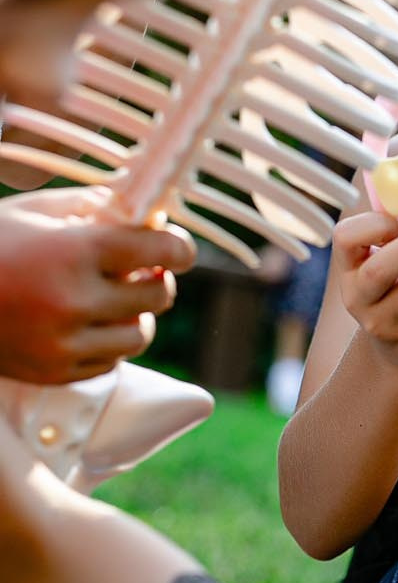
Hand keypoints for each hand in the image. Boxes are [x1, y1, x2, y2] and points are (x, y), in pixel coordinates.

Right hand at [0, 187, 195, 383]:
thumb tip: (142, 216)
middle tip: (145, 271)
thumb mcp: (32, 212)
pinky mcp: (54, 372)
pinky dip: (108, 343)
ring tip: (113, 300)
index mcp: (72, 251)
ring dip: (135, 315)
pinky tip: (87, 324)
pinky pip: (109, 362)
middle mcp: (73, 301)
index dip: (179, 249)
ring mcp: (64, 343)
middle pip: (157, 296)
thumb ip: (91, 210)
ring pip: (139, 335)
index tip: (179, 249)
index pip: (158, 252)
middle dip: (158, 280)